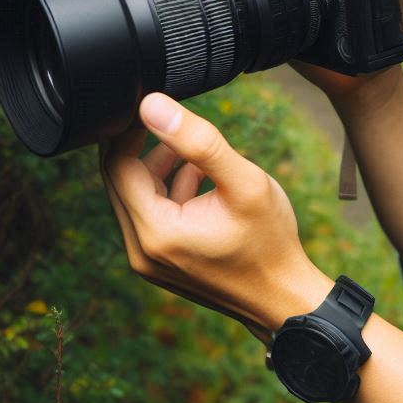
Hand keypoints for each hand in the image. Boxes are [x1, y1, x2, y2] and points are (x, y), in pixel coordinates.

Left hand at [98, 93, 329, 343]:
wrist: (284, 298)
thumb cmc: (270, 242)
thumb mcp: (242, 182)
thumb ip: (197, 140)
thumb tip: (151, 104)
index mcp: (155, 232)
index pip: (118, 166)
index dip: (130, 131)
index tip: (151, 105)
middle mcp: (141, 251)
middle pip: (120, 182)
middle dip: (141, 147)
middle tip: (169, 121)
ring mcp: (148, 261)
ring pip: (135, 198)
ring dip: (157, 168)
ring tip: (190, 149)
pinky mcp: (160, 263)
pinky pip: (149, 216)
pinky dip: (166, 192)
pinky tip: (197, 177)